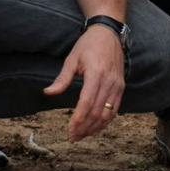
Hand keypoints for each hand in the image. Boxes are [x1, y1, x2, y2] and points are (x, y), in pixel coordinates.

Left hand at [42, 24, 125, 140]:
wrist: (108, 33)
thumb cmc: (88, 45)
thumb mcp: (72, 59)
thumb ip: (62, 79)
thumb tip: (48, 92)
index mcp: (96, 74)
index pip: (87, 103)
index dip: (78, 119)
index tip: (70, 130)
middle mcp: (109, 82)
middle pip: (97, 112)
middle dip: (85, 127)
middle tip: (73, 137)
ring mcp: (117, 85)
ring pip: (108, 114)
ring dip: (95, 127)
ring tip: (82, 135)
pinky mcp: (121, 87)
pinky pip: (115, 109)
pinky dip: (106, 121)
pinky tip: (96, 128)